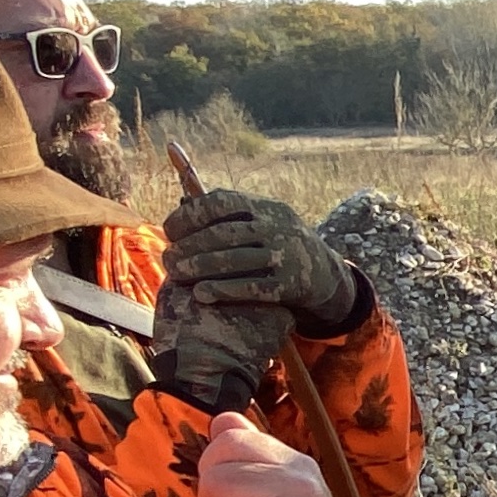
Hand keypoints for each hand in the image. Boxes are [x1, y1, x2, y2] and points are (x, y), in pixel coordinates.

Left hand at [161, 188, 359, 336]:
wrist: (328, 275)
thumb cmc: (280, 246)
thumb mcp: (264, 222)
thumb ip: (231, 215)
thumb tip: (183, 206)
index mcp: (266, 208)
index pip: (222, 202)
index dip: (191, 215)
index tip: (170, 230)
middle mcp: (278, 227)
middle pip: (225, 233)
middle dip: (191, 246)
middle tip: (169, 259)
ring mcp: (286, 255)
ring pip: (237, 259)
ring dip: (201, 267)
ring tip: (177, 275)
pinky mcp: (291, 284)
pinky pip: (253, 287)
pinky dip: (225, 290)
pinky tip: (202, 294)